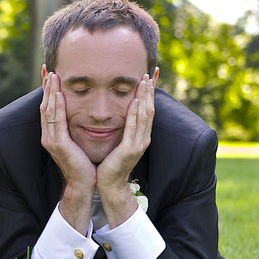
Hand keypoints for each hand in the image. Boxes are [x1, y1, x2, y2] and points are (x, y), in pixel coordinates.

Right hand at [40, 72, 94, 232]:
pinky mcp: (59, 145)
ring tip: (52, 77)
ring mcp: (51, 140)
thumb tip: (76, 116)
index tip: (50, 76)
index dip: (48, 92)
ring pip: (48, 111)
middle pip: (45, 106)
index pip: (48, 109)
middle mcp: (48, 136)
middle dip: (46, 88)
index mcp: (51, 135)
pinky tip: (59, 95)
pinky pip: (57, 122)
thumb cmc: (82, 164)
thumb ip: (71, 130)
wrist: (83, 184)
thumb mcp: (75, 143)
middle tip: (48, 70)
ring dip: (50, 93)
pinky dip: (57, 107)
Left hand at [96, 74, 154, 226]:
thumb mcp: (118, 143)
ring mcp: (138, 144)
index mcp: (140, 136)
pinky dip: (135, 114)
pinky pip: (133, 128)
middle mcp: (143, 138)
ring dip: (145, 97)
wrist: (109, 185)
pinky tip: (135, 101)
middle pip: (149, 109)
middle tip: (150, 73)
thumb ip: (122, 130)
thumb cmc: (110, 164)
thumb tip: (120, 116)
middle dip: (149, 91)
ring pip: (145, 115)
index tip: (149, 78)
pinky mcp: (129, 150)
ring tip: (145, 81)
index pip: (147, 110)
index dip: (148, 94)